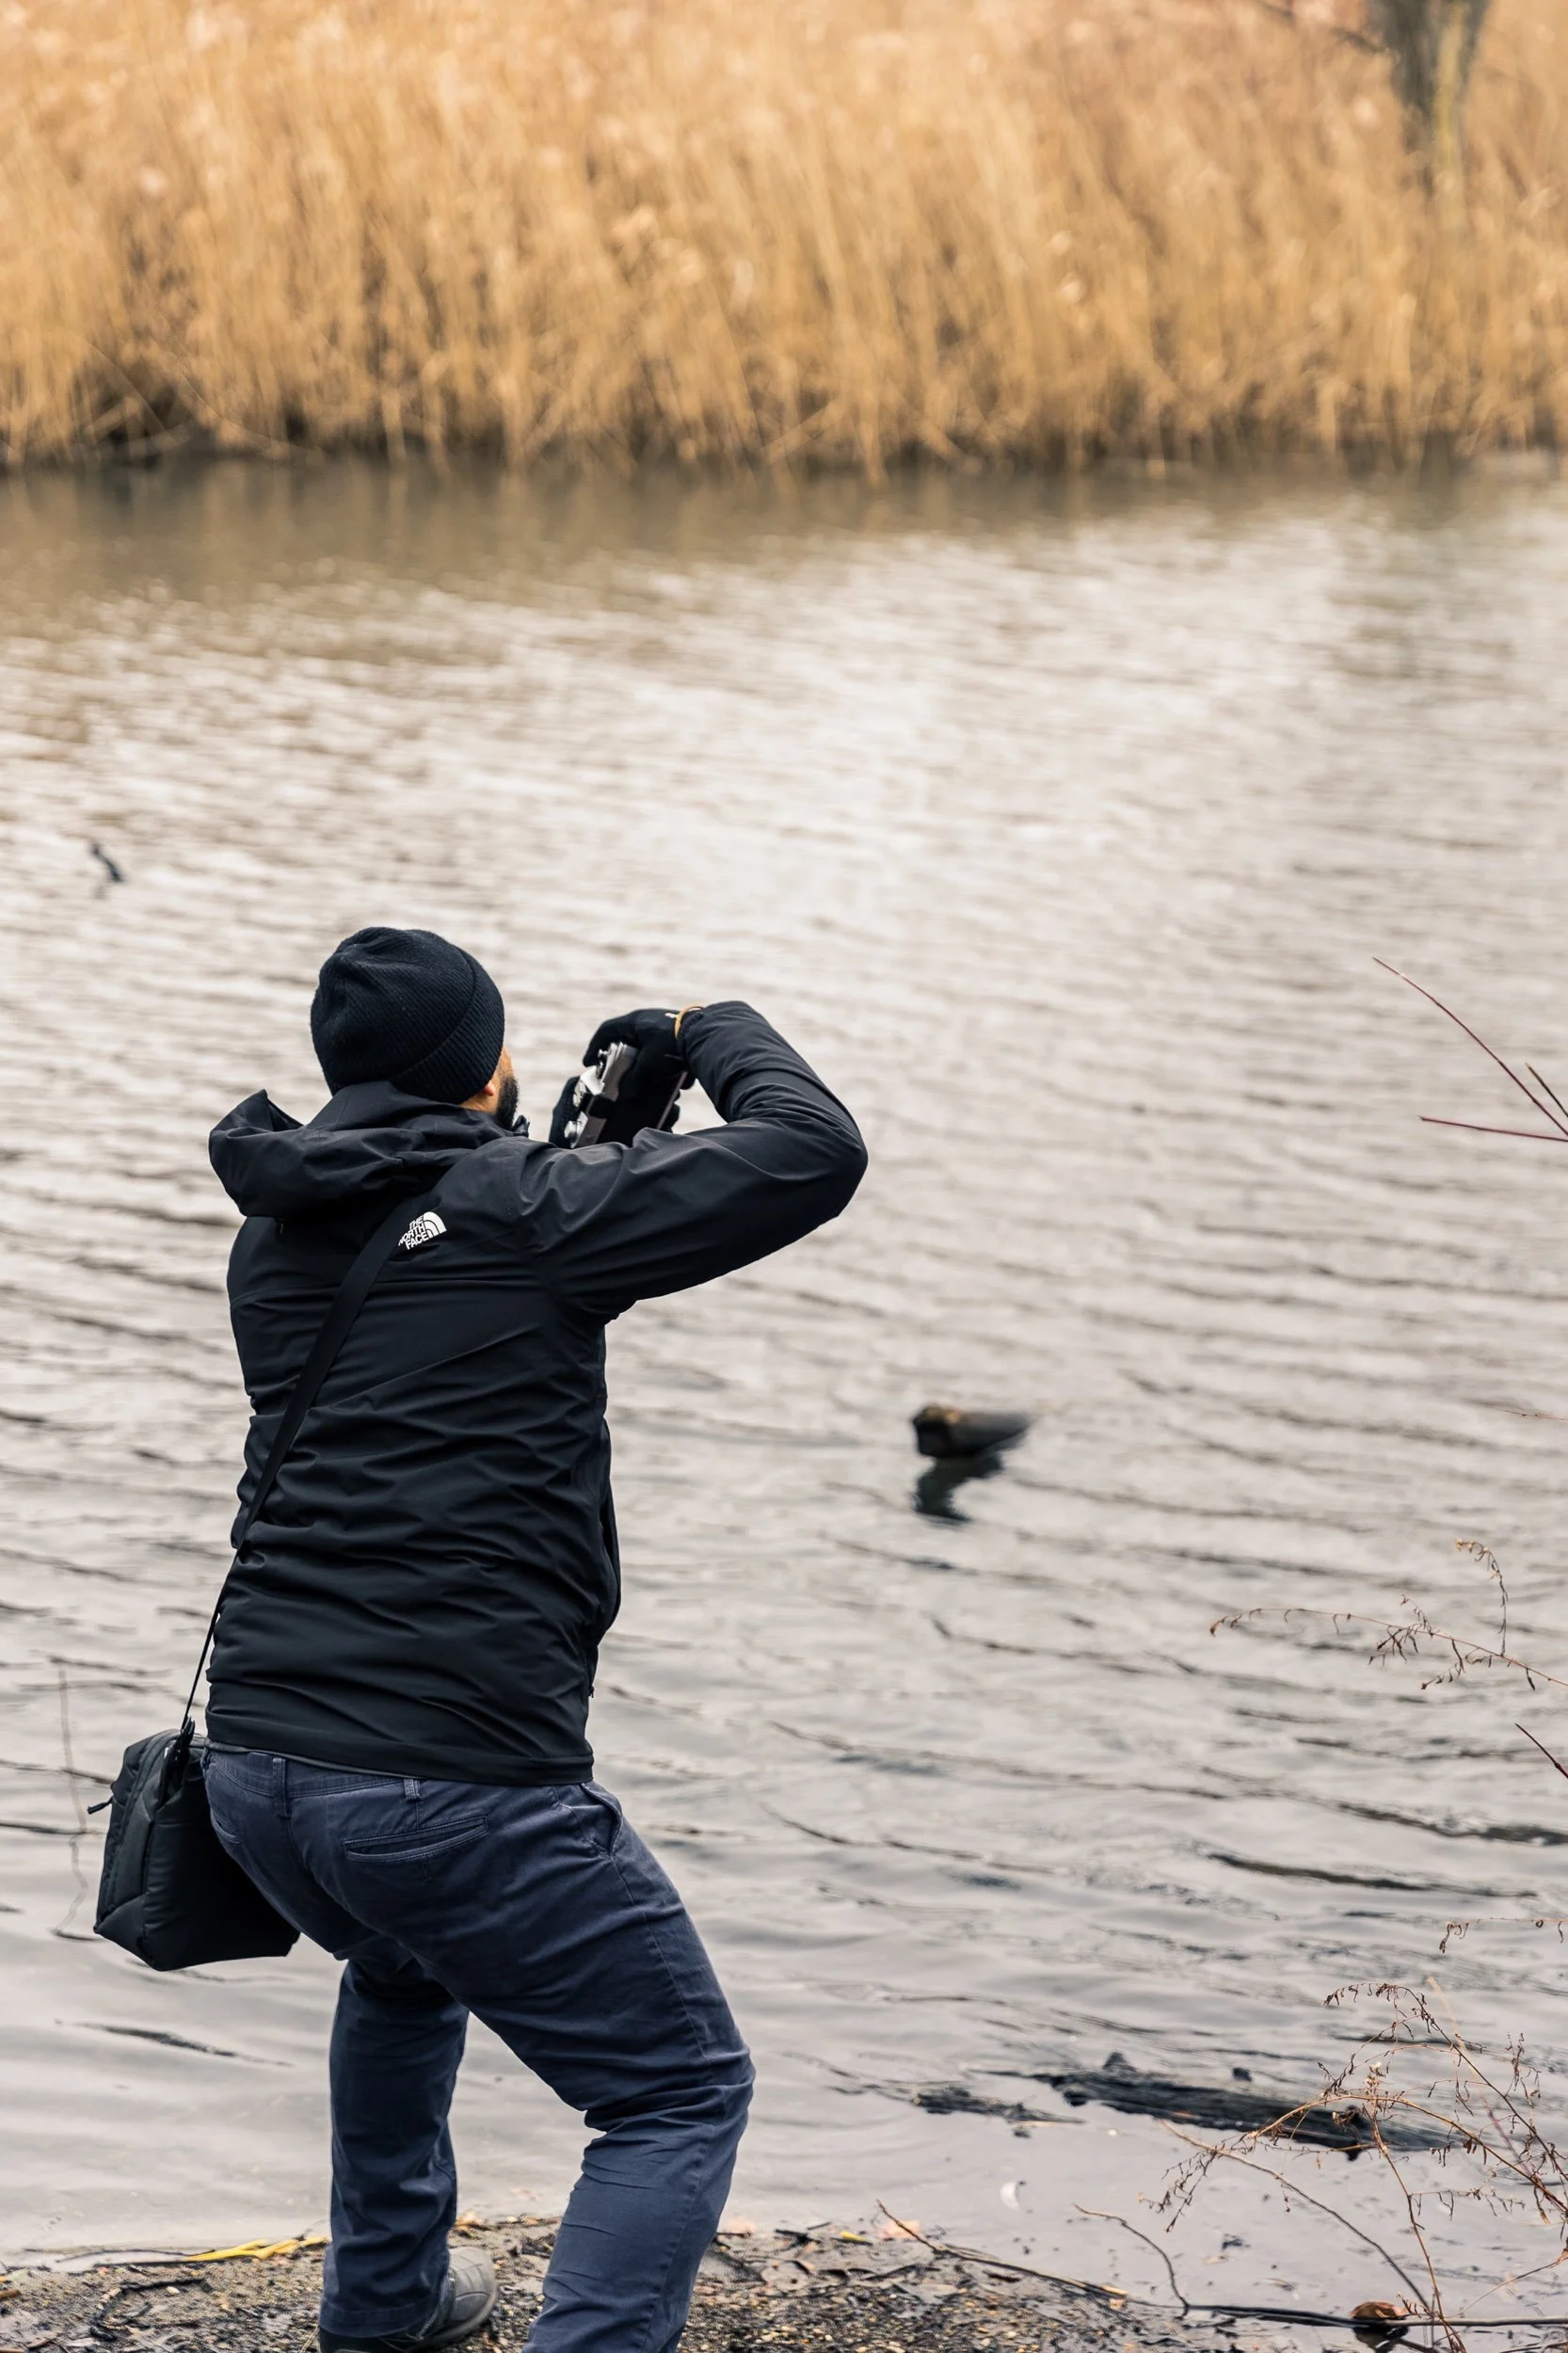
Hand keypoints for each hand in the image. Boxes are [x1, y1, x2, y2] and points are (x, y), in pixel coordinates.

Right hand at [581, 1007, 696, 1108]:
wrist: (707, 1036)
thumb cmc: (671, 1046)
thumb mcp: (648, 1065)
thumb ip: (634, 1079)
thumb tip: (627, 1093)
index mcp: (635, 1022)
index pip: (606, 1031)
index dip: (594, 1046)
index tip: (589, 1062)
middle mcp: (648, 1020)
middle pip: (626, 1039)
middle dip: (622, 1058)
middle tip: (617, 1073)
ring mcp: (665, 1025)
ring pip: (647, 1046)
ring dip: (645, 1063)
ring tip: (646, 1080)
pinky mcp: (680, 1035)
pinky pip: (666, 1050)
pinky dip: (666, 1065)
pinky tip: (675, 1080)